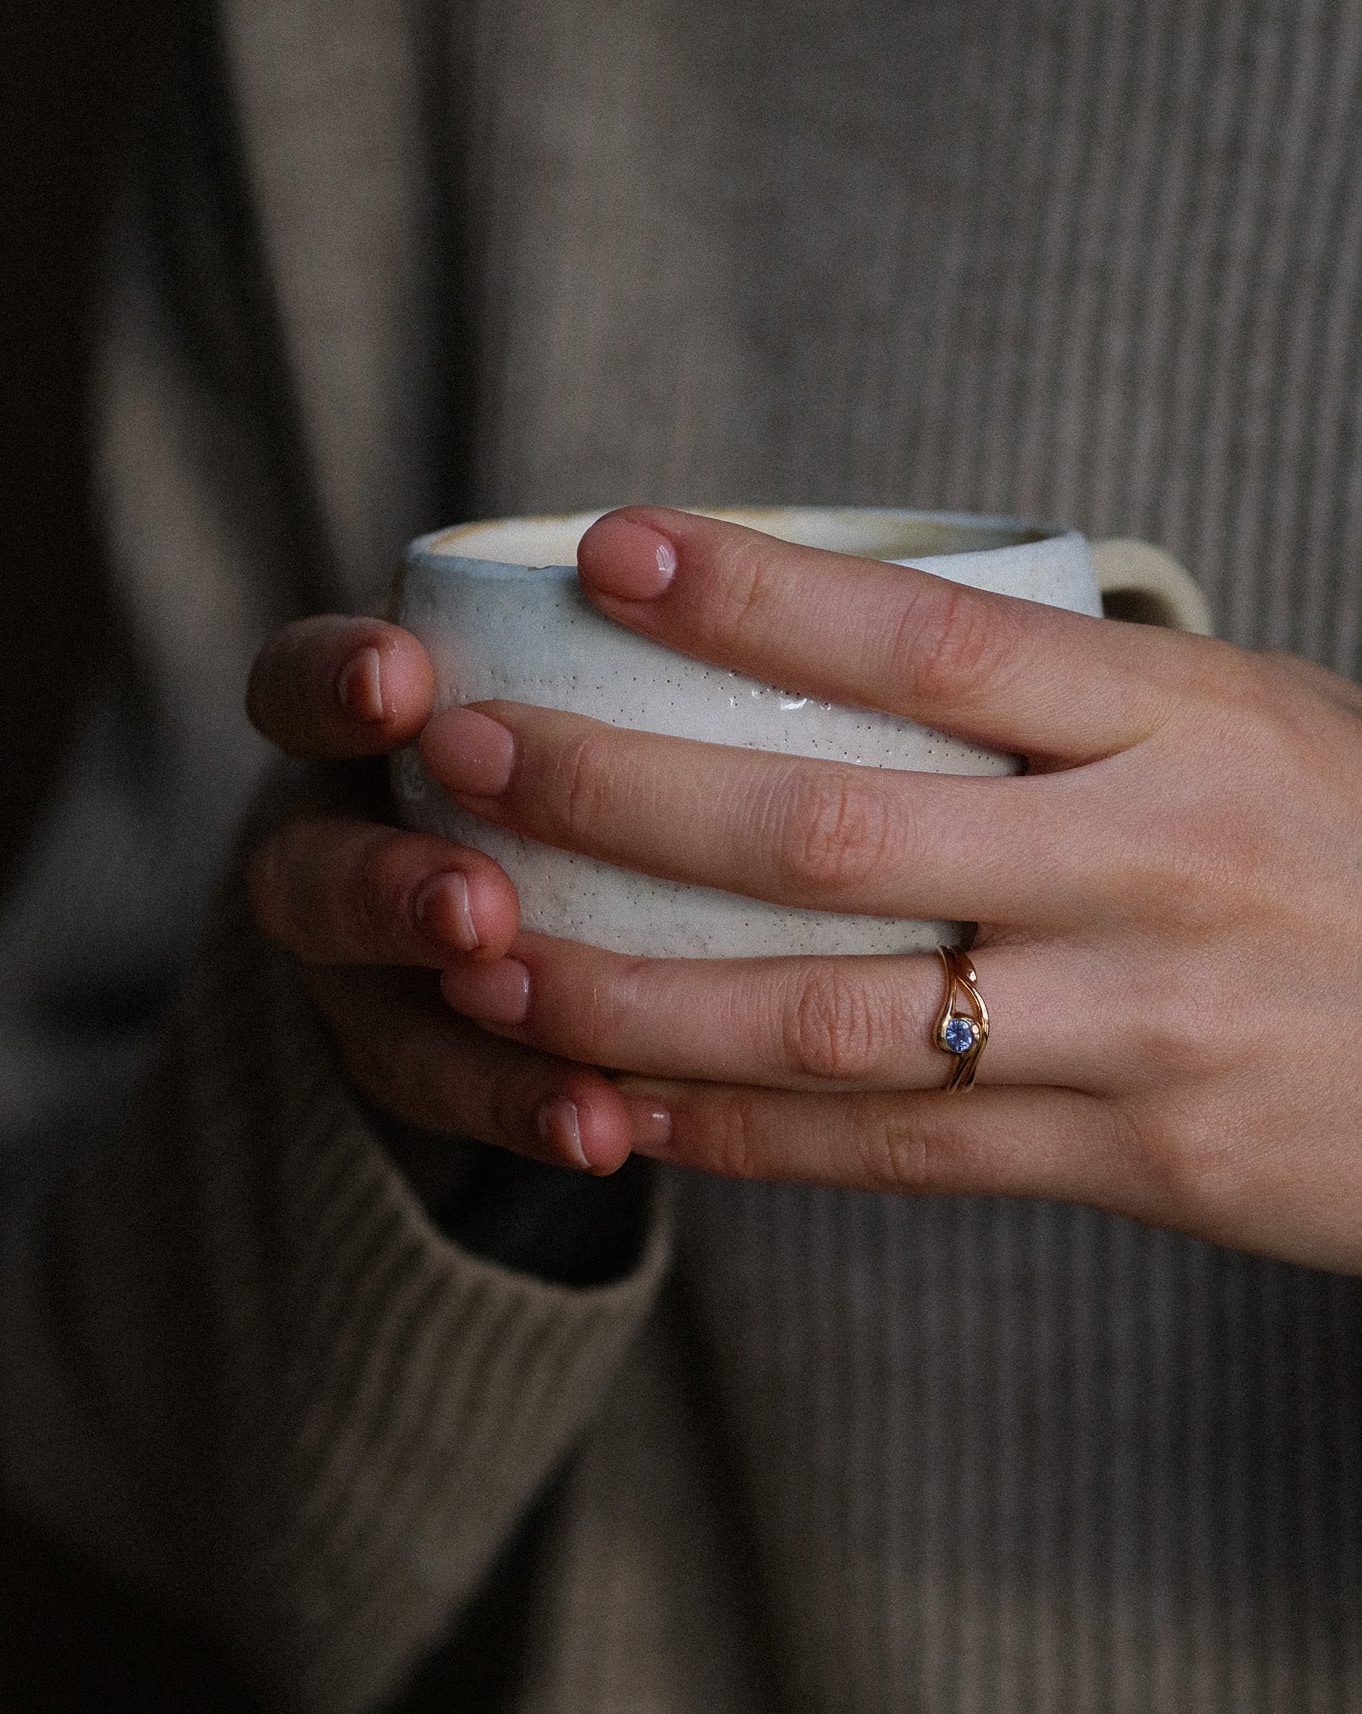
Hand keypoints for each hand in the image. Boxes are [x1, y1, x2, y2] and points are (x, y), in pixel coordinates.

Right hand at [244, 615, 636, 1190]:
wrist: (526, 875)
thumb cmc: (588, 728)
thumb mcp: (579, 663)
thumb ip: (633, 644)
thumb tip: (819, 576)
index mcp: (358, 728)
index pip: (299, 686)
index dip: (330, 683)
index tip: (401, 680)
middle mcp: (336, 844)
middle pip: (306, 875)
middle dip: (386, 892)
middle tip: (473, 906)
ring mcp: (361, 970)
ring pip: (369, 1014)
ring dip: (470, 1044)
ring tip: (571, 1085)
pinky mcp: (411, 1061)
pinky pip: (453, 1101)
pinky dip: (526, 1113)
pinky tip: (605, 1136)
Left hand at [418, 508, 1361, 1272]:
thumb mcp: (1250, 721)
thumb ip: (1070, 697)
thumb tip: (834, 641)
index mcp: (1185, 721)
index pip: (935, 637)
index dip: (757, 594)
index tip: (607, 550)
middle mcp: (1151, 865)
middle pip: (831, 828)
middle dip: (620, 794)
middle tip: (462, 754)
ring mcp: (1135, 1025)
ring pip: (829, 1019)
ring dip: (634, 994)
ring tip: (483, 960)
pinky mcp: (1129, 1162)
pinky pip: (887, 1157)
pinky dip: (734, 1132)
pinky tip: (612, 1104)